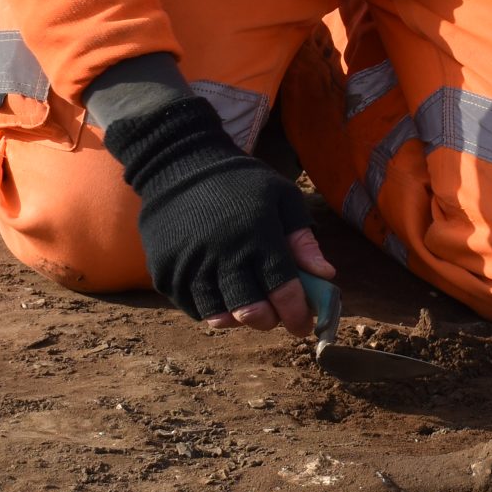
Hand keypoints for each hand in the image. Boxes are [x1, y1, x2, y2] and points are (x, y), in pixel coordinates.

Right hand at [101, 96, 333, 333]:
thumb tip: (326, 276)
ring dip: (239, 319)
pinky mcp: (164, 272)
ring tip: (249, 306)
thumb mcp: (281, 198)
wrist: (179, 165)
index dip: (297, 315)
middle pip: (250, 312)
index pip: (283, 290)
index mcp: (257, 235)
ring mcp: (189, 265)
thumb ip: (303, 240)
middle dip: (270, 321)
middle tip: (275, 316)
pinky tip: (222, 295)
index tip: (304, 326)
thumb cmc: (240, 182)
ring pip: (219, 316)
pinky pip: (191, 309)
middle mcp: (222, 254)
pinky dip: (211, 310)